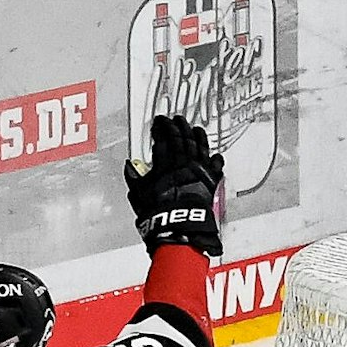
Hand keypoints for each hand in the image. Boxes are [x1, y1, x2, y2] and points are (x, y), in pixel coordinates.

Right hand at [124, 114, 223, 256]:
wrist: (180, 226)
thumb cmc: (161, 213)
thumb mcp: (139, 194)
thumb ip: (135, 177)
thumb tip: (130, 167)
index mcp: (165, 162)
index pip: (163, 137)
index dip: (161, 127)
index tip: (159, 123)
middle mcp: (183, 162)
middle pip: (182, 137)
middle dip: (178, 126)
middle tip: (175, 120)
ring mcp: (199, 169)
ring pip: (200, 145)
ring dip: (197, 134)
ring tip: (195, 129)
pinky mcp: (211, 180)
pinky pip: (215, 164)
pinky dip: (215, 157)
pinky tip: (215, 154)